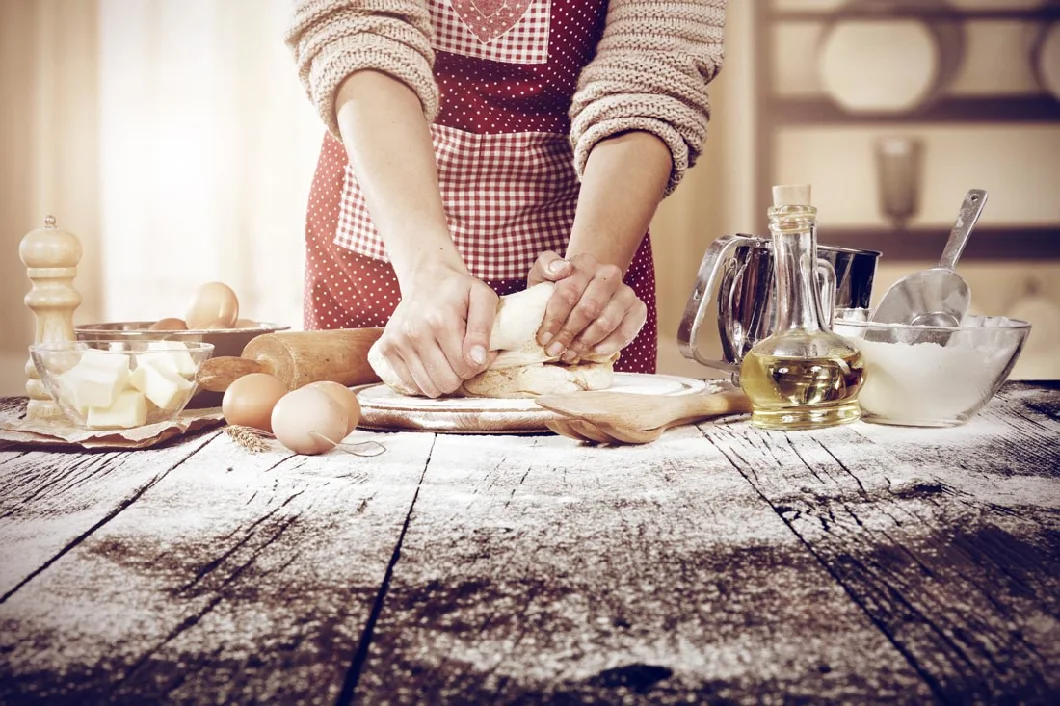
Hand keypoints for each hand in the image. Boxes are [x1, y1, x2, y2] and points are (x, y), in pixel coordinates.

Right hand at [376, 262, 497, 397]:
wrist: (426, 278)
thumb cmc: (459, 290)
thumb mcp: (483, 298)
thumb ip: (483, 330)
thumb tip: (477, 360)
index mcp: (441, 320)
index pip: (465, 368)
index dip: (477, 364)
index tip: (476, 351)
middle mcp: (415, 332)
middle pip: (446, 382)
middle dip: (459, 375)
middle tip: (461, 356)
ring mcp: (397, 341)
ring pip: (428, 388)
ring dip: (442, 378)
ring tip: (446, 358)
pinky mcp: (386, 348)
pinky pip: (409, 384)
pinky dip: (423, 378)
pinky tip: (430, 360)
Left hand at [527, 250, 646, 362]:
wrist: (584, 292)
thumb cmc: (559, 287)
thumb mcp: (543, 275)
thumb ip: (545, 265)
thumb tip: (562, 269)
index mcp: (586, 263)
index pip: (569, 292)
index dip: (554, 318)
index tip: (544, 337)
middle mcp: (609, 274)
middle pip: (589, 309)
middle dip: (568, 333)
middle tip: (555, 349)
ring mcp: (626, 291)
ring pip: (607, 322)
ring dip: (586, 342)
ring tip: (571, 352)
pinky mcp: (638, 308)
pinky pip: (627, 330)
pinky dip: (611, 344)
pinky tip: (596, 350)